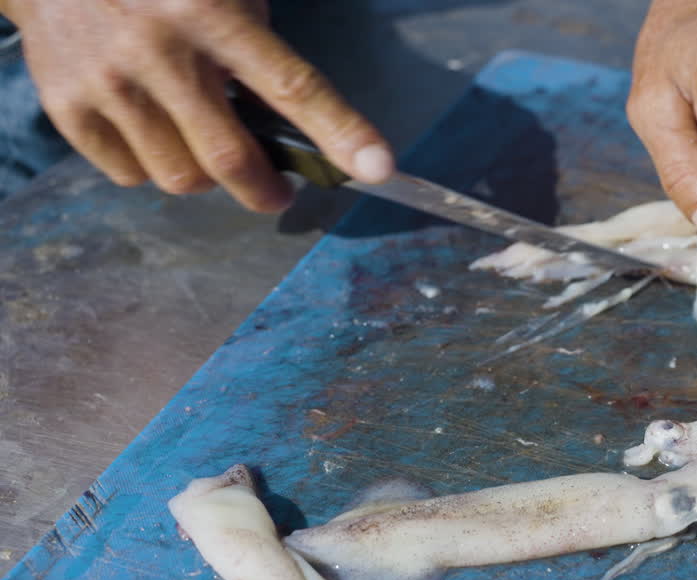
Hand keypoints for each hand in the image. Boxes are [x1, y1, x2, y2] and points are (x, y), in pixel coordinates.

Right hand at [0, 0, 392, 211]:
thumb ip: (260, 52)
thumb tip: (298, 128)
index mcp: (211, 14)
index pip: (291, 85)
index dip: (339, 131)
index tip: (377, 169)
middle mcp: (159, 49)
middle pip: (229, 158)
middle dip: (265, 189)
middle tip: (278, 191)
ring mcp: (107, 81)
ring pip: (180, 177)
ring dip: (206, 175)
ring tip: (203, 142)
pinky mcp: (66, 105)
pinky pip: (129, 175)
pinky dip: (152, 167)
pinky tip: (154, 131)